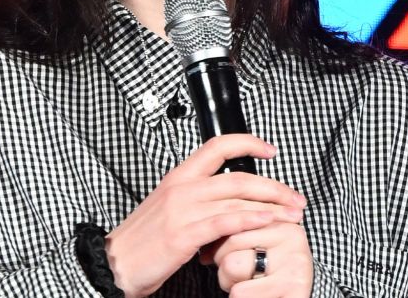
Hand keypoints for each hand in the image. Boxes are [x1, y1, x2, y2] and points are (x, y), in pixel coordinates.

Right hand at [104, 134, 306, 296]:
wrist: (112, 265)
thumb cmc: (142, 241)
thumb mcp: (169, 209)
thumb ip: (199, 199)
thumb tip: (231, 201)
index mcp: (179, 177)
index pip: (217, 146)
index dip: (248, 142)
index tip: (270, 150)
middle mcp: (182, 188)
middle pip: (239, 177)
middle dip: (275, 187)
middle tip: (295, 198)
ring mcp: (182, 210)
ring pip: (238, 199)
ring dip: (272, 206)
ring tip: (292, 215)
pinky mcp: (183, 234)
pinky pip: (225, 222)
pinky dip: (250, 220)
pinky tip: (267, 221)